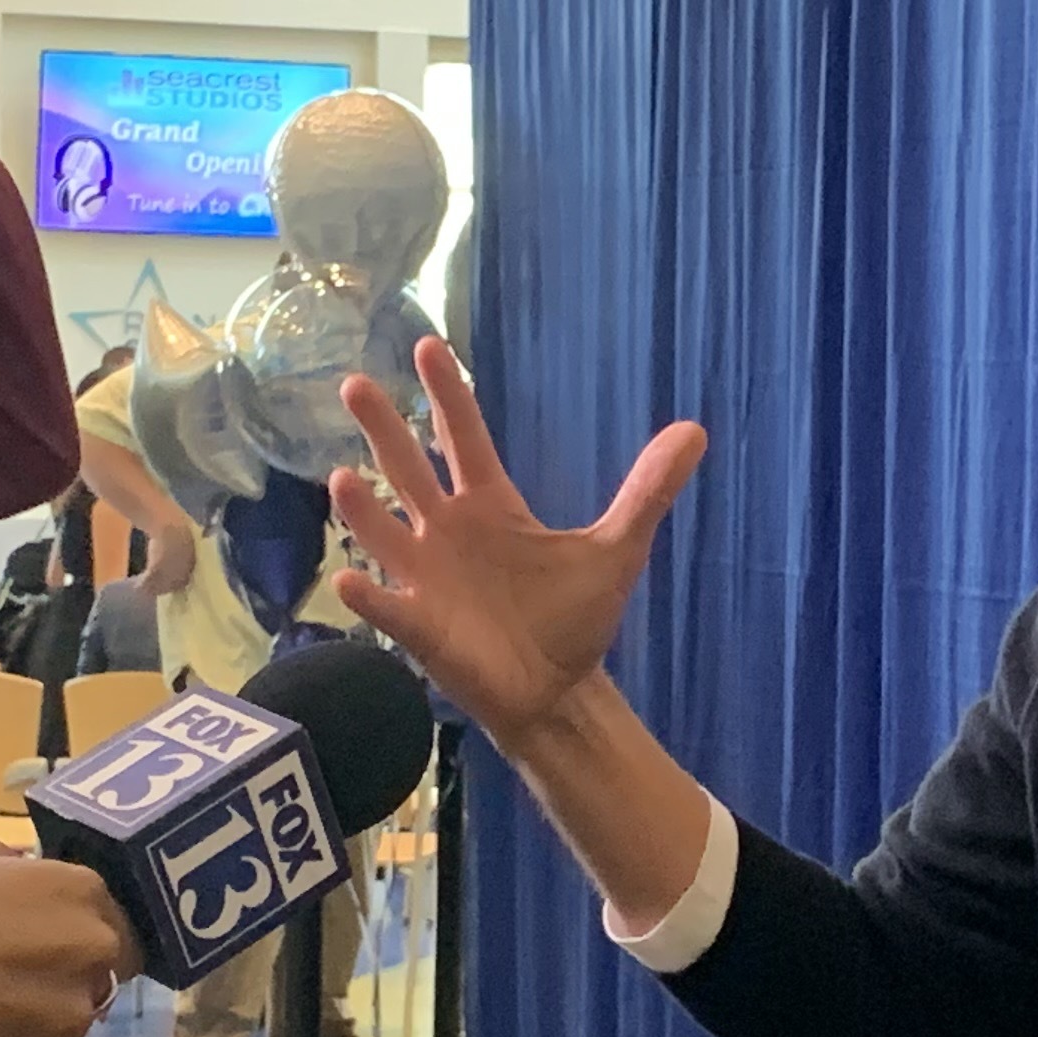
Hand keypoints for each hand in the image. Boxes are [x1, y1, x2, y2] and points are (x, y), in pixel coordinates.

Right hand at [0, 835, 133, 1036]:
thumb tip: (2, 869)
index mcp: (72, 895)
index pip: (106, 911)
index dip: (69, 925)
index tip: (39, 935)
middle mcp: (86, 959)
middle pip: (97, 970)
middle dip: (61, 973)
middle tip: (5, 978)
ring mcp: (62, 1026)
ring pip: (66, 1024)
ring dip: (33, 1022)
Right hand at [327, 339, 703, 748]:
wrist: (558, 690)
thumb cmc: (573, 618)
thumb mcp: (616, 549)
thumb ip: (647, 492)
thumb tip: (695, 431)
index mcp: (491, 506)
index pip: (462, 439)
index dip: (447, 395)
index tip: (428, 346)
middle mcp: (449, 532)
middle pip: (408, 469)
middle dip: (383, 429)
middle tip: (354, 384)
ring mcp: (427, 578)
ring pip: (384, 532)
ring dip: (362, 509)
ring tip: (342, 477)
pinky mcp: (421, 627)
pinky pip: (387, 607)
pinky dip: (367, 596)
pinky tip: (347, 582)